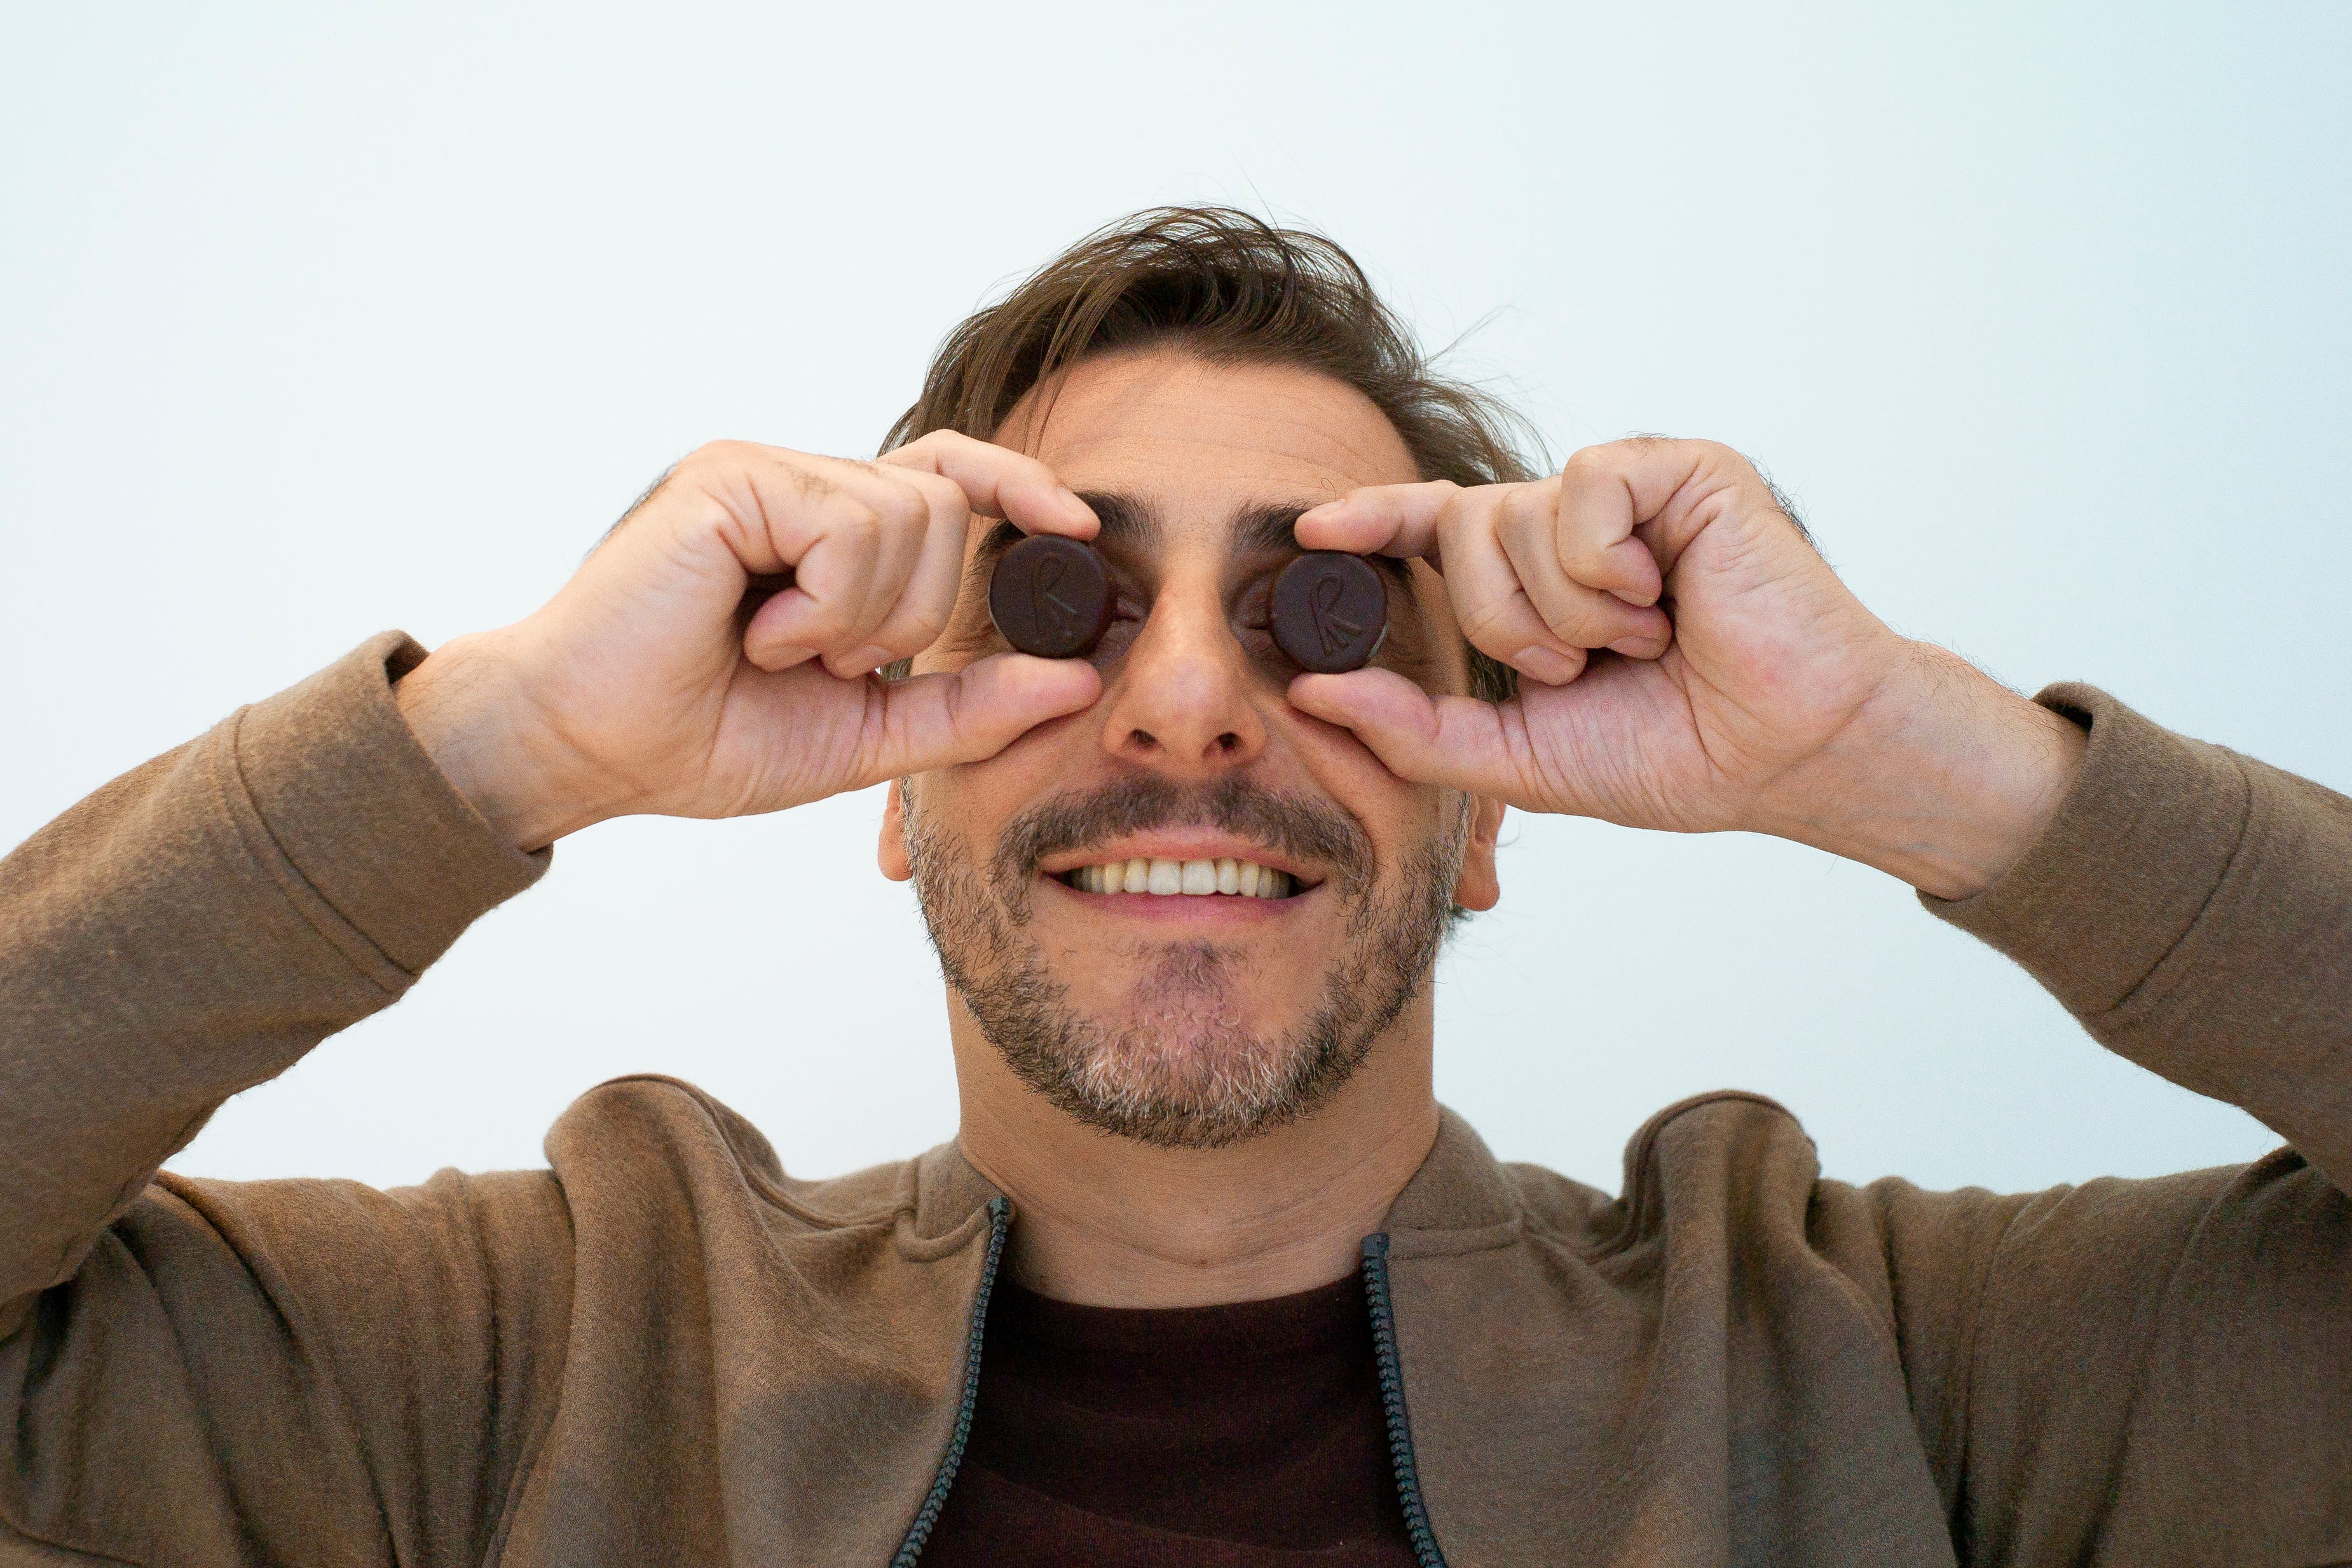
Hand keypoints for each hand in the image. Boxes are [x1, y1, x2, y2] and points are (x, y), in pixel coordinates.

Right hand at [396, 434, 1102, 850]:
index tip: (1078, 527)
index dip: (1018, 486)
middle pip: (947, 505)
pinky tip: (757, 633)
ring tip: (780, 648)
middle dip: (915, 613)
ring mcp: (766, 471)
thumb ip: (967, 708)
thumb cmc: (701, 736)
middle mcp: (800, 483)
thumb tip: (1079, 681)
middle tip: (826, 662)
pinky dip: (825, 606)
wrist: (587, 746)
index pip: (950, 474)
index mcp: (829, 531)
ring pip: (911, 516)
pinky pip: (850, 527)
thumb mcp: (864, 736)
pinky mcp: (733, 477)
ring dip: (863, 616)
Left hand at [1288, 438, 2084, 897]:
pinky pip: (1583, 487)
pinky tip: (1669, 596)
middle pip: (1461, 531)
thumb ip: (1414, 729)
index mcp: (1540, 582)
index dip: (1374, 522)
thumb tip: (1310, 693)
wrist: (1793, 751)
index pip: (1436, 531)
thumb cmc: (1680, 752)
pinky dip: (1609, 565)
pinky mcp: (1679, 469)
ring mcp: (1628, 494)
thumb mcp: (1522, 757)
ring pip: (1515, 516)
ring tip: (1647, 640)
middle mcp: (1576, 526)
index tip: (1311, 533)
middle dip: (1506, 625)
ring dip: (1571, 612)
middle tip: (1585, 669)